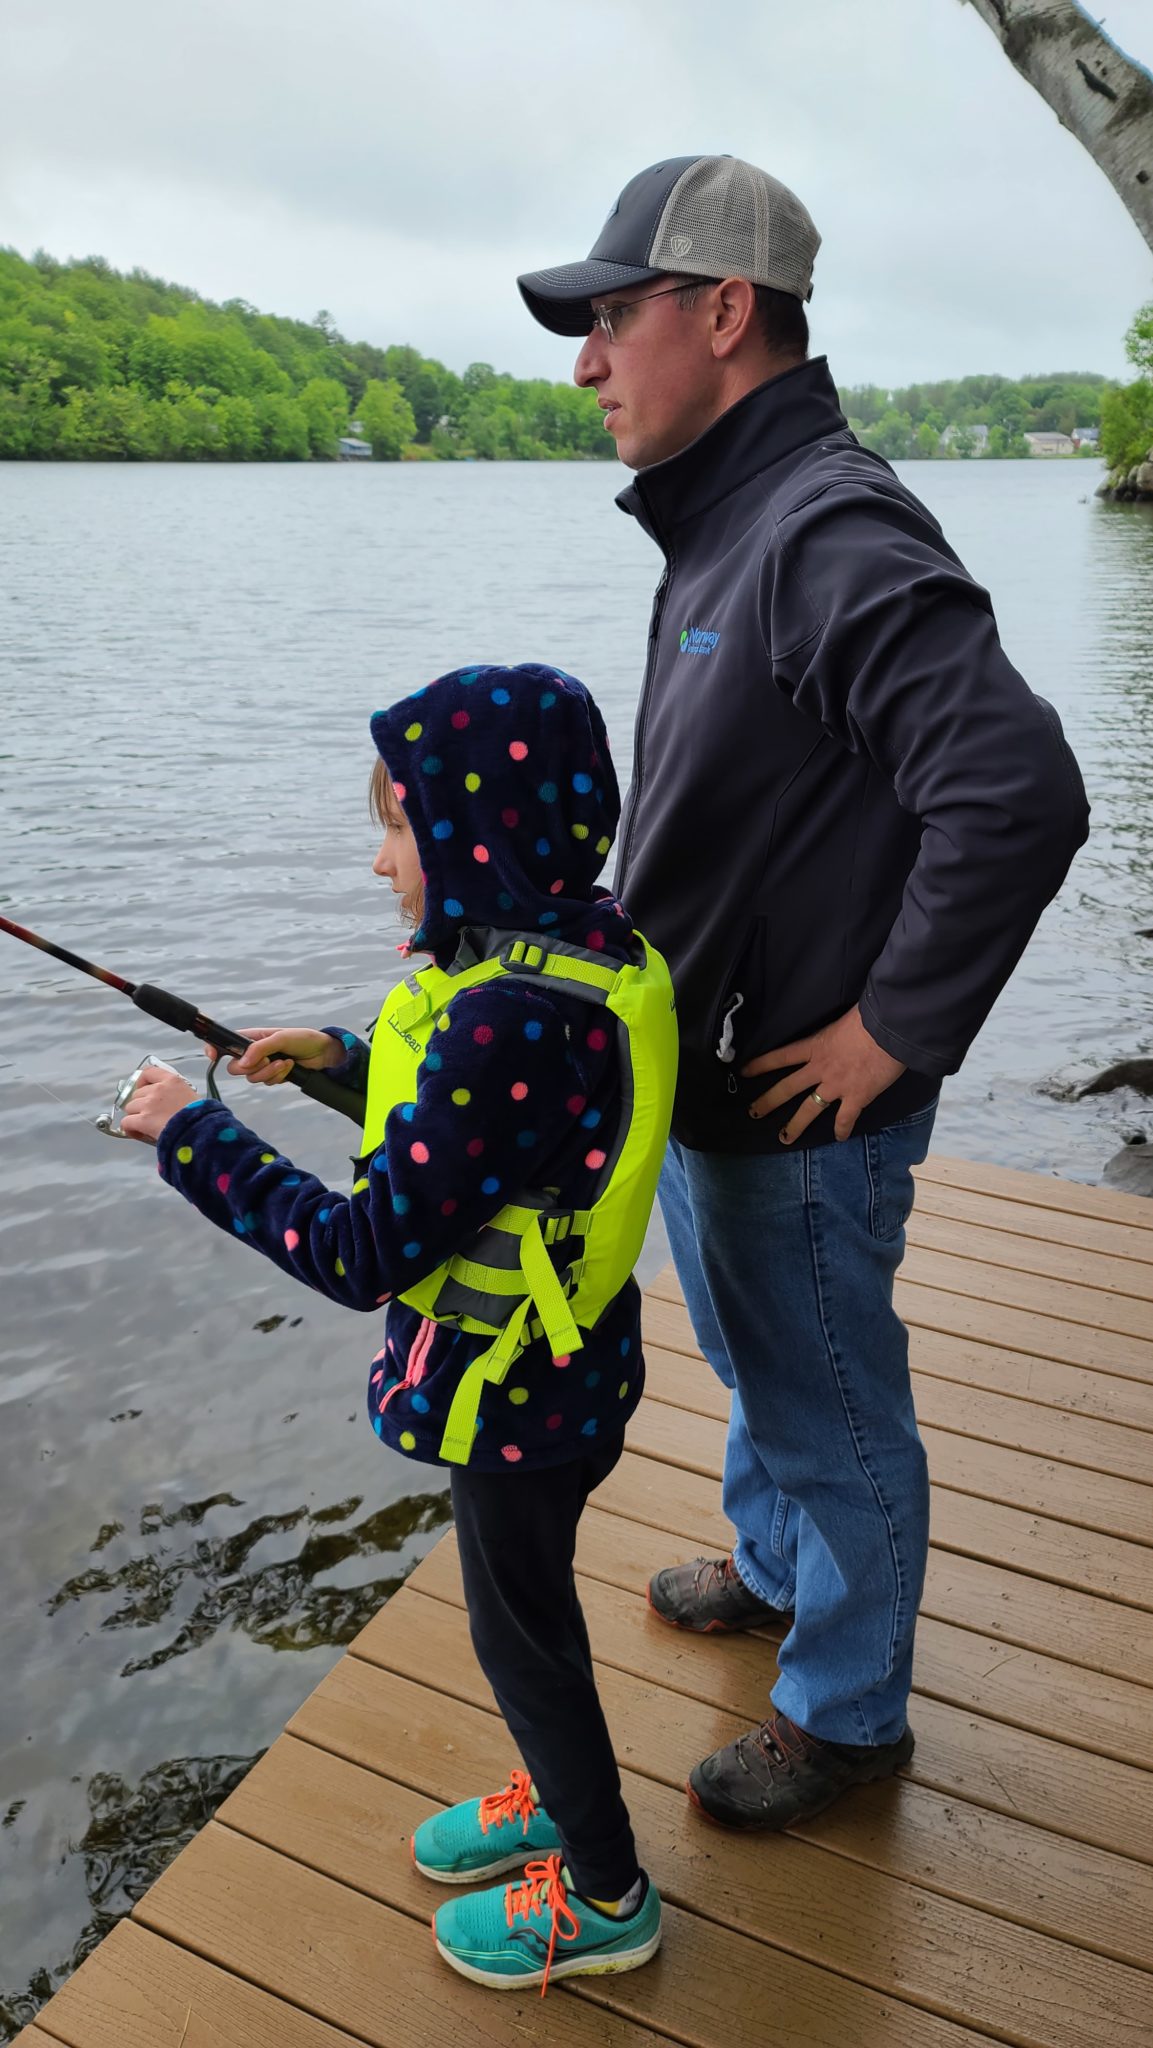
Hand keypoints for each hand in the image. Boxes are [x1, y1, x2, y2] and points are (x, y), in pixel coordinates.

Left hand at [120, 1065, 200, 1143]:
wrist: (200, 1131)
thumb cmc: (201, 1117)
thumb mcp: (193, 1096)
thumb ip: (178, 1094)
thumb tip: (170, 1103)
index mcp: (172, 1081)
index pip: (148, 1072)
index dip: (142, 1081)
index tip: (143, 1088)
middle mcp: (158, 1089)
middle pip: (137, 1094)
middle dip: (140, 1104)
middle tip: (148, 1114)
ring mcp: (149, 1104)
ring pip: (130, 1108)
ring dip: (135, 1116)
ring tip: (144, 1126)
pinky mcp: (143, 1120)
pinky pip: (126, 1122)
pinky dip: (130, 1128)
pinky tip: (137, 1133)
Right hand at [203, 1027, 342, 1087]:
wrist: (323, 1053)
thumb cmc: (303, 1038)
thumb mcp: (281, 1038)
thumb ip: (260, 1049)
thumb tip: (242, 1062)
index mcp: (251, 1038)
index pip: (225, 1043)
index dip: (214, 1049)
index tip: (212, 1055)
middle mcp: (253, 1052)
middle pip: (235, 1067)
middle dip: (252, 1067)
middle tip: (267, 1060)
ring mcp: (262, 1065)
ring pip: (252, 1078)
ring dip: (269, 1072)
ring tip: (285, 1062)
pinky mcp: (272, 1076)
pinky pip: (266, 1083)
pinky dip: (278, 1077)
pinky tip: (289, 1067)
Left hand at [742, 1005, 906, 1143]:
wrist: (890, 1029)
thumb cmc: (869, 1017)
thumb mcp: (843, 1018)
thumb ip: (835, 1030)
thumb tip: (840, 1029)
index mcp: (815, 1046)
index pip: (781, 1056)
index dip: (761, 1064)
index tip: (744, 1072)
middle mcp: (820, 1068)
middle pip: (787, 1088)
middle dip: (768, 1102)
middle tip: (753, 1113)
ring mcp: (837, 1085)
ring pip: (809, 1109)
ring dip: (795, 1125)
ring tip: (784, 1138)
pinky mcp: (857, 1097)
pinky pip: (844, 1119)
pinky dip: (841, 1130)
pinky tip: (838, 1138)